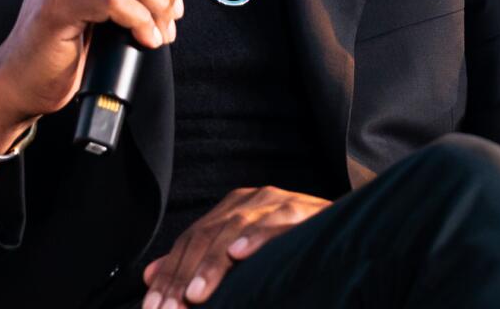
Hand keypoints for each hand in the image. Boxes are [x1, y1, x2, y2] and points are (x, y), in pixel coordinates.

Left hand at [142, 186, 331, 307]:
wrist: (349, 233)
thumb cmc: (292, 250)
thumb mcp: (241, 257)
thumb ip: (198, 263)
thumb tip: (150, 275)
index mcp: (233, 208)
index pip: (191, 239)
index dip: (170, 274)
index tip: (153, 307)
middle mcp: (251, 200)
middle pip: (206, 235)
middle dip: (184, 277)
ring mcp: (277, 202)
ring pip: (235, 230)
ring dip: (212, 265)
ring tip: (195, 294)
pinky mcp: (304, 210)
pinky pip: (277, 223)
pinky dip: (257, 238)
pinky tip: (239, 254)